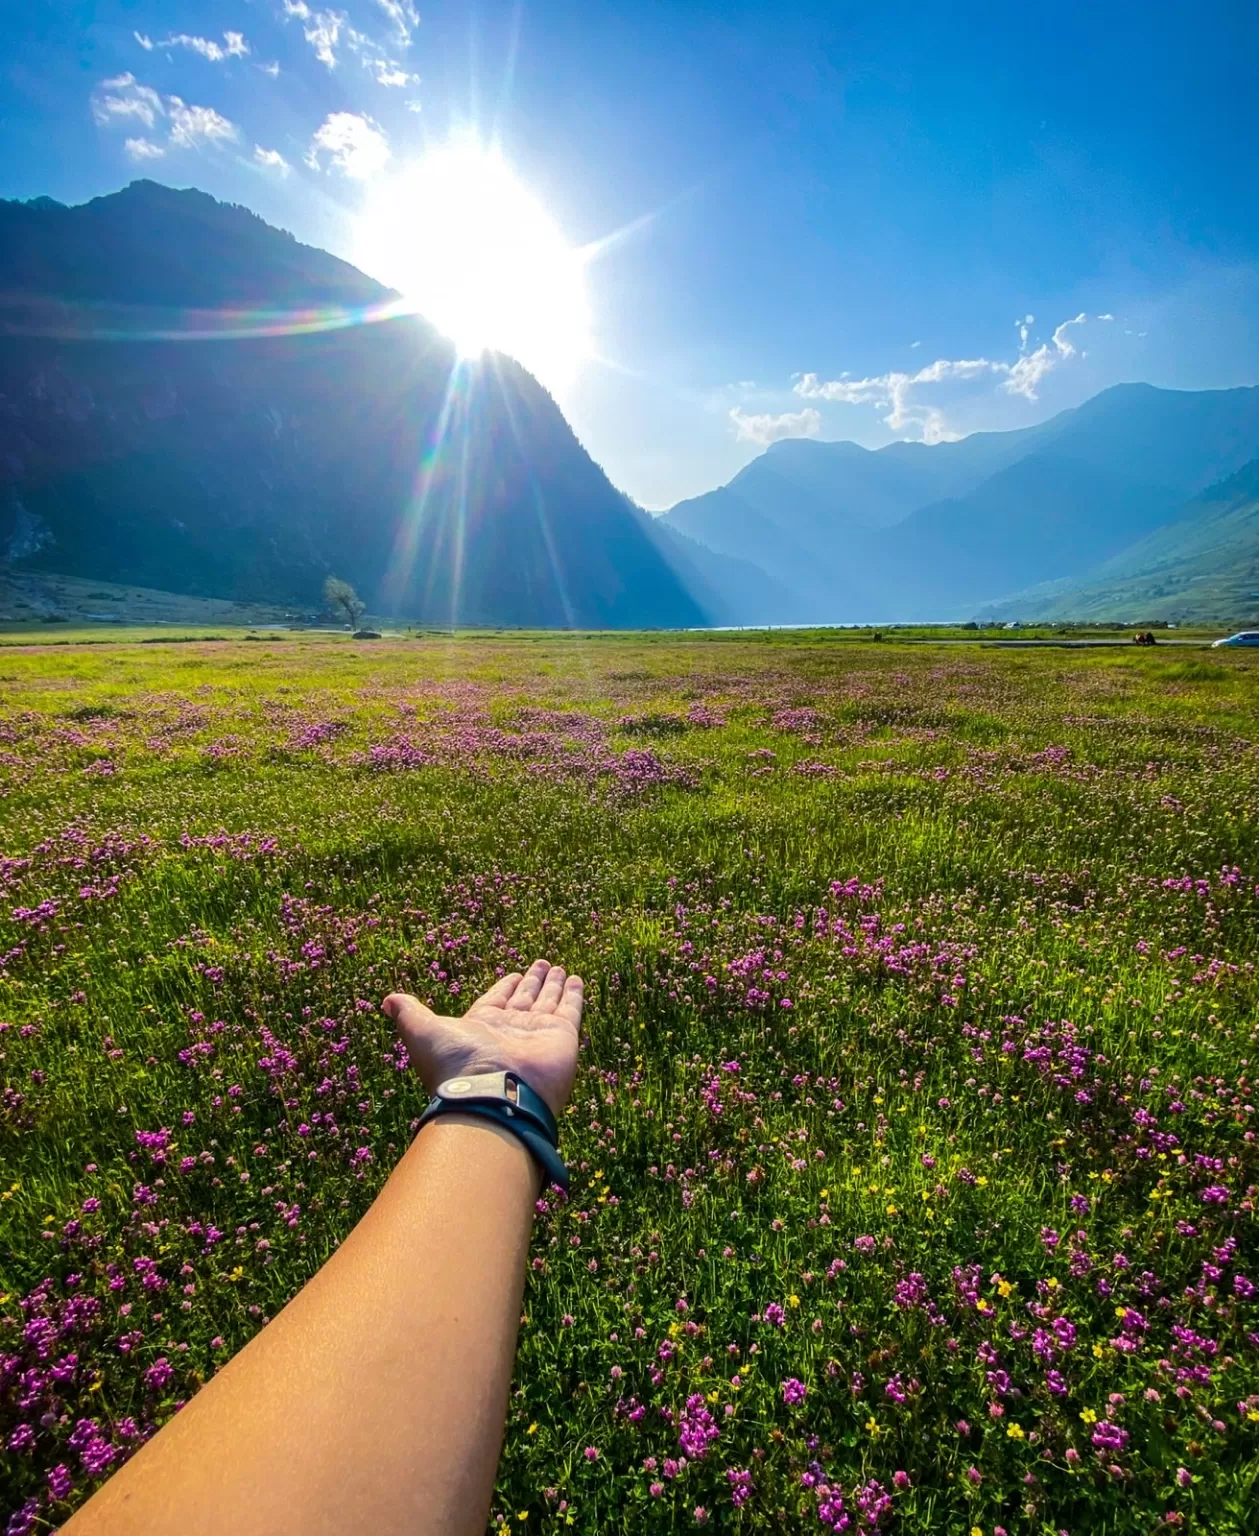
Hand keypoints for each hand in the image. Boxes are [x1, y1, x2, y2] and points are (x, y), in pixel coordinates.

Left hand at [382, 960, 583, 1117]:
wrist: (491, 1093)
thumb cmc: (455, 1064)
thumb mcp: (422, 1031)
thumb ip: (409, 1013)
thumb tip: (386, 1000)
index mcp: (482, 1027)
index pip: (497, 1000)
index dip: (505, 987)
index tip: (514, 974)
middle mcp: (511, 1030)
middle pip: (524, 1000)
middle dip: (532, 983)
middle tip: (542, 964)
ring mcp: (538, 1034)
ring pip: (548, 1002)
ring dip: (553, 985)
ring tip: (560, 968)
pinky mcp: (562, 1037)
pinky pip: (570, 1009)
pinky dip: (574, 995)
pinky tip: (576, 979)